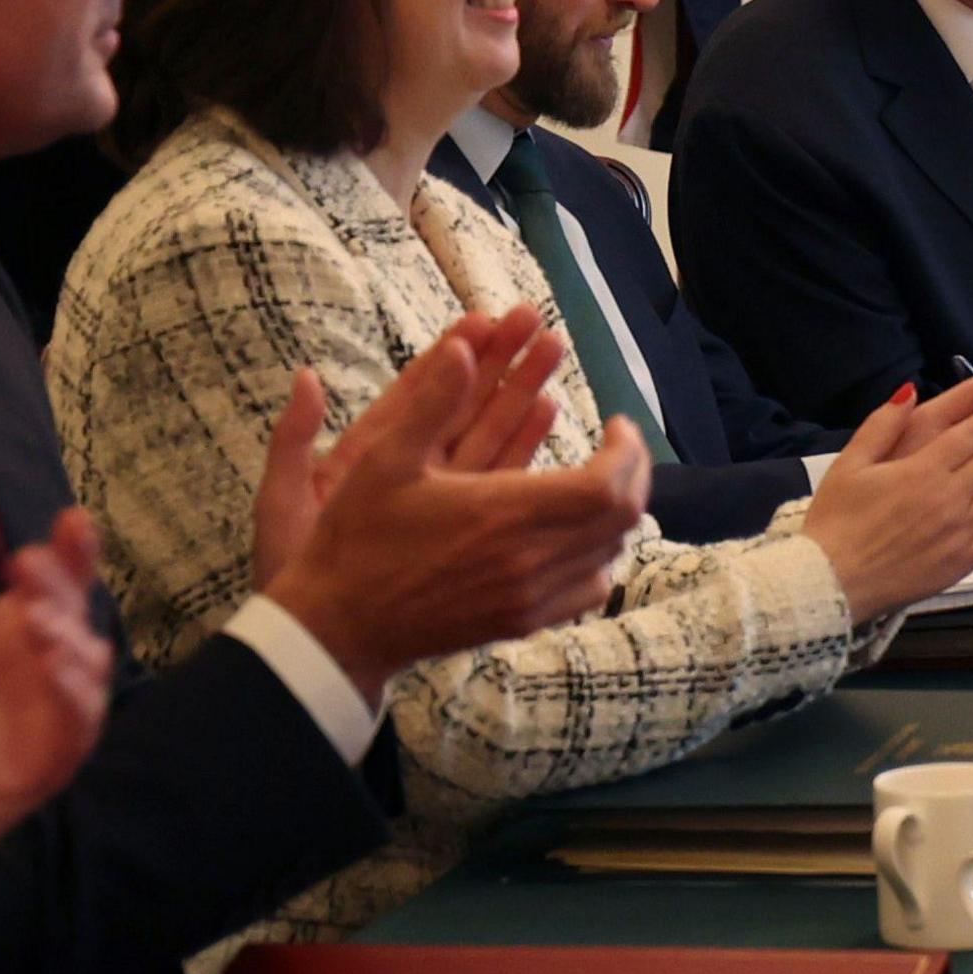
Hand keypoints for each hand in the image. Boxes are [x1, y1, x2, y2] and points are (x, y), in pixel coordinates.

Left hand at [0, 491, 111, 924]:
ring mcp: (47, 716)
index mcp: (4, 634)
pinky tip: (50, 671)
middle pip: (76, 613)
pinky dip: (73, 697)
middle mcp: (36, 670)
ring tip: (35, 618)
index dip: (71, 550)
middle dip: (64, 584)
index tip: (70, 519)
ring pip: (87, 668)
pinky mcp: (47, 763)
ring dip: (69, 637)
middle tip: (26, 566)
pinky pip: (78, 728)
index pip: (53, 581)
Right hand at [256, 310, 649, 698]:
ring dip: (617, 514)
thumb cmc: (359, 538)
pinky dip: (599, 557)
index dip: (627, 451)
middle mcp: (529, 562)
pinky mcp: (521, 624)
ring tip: (600, 480)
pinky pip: (588, 591)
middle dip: (633, 474)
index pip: (607, 485)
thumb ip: (430, 401)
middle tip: (618, 445)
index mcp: (504, 515)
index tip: (615, 423)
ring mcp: (529, 600)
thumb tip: (461, 346)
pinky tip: (576, 535)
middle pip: (620, 519)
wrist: (340, 627)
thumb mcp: (384, 459)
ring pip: (611, 555)